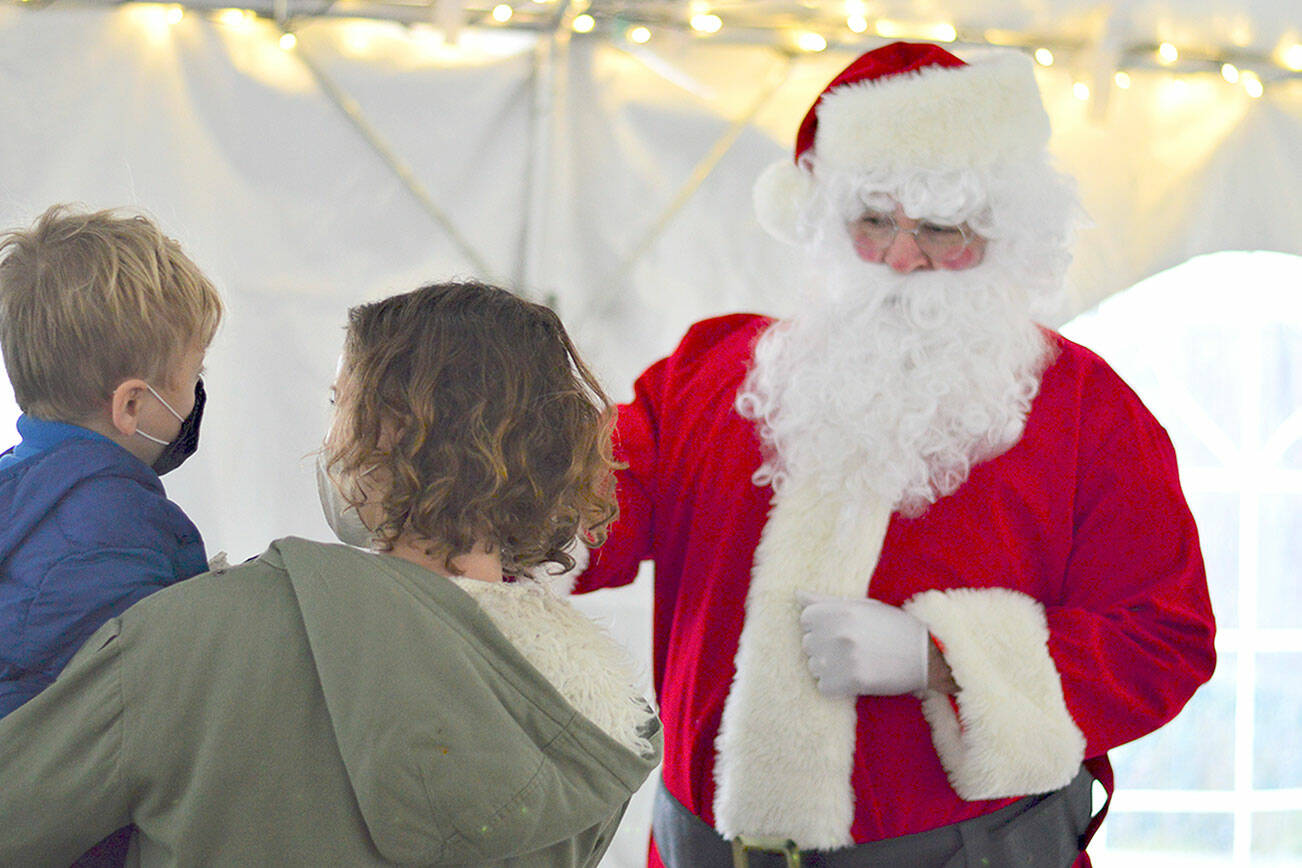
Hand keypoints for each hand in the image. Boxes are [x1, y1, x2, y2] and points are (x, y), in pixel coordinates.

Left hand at [796, 591, 929, 695]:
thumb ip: (827, 601)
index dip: (820, 625)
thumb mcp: (862, 606)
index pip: (805, 618)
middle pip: (807, 643)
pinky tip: (853, 678)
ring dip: (828, 668)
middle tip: (850, 648)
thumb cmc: (893, 626)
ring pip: (814, 666)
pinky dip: (834, 686)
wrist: (926, 655)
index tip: (838, 630)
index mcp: (841, 610)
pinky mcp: (851, 681)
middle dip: (823, 647)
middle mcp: (839, 632)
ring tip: (853, 662)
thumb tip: (797, 595)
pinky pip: (823, 686)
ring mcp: (844, 658)